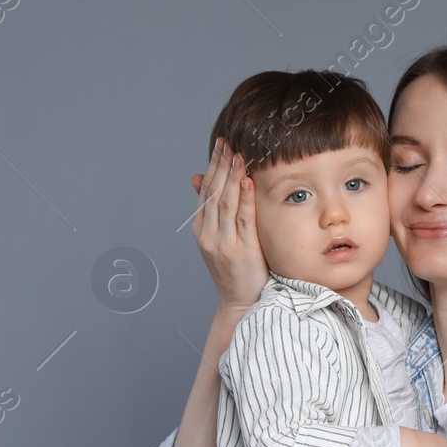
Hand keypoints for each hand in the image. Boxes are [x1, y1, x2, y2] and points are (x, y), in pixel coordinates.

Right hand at [190, 138, 268, 314]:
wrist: (240, 303)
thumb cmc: (236, 270)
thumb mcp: (219, 238)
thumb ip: (213, 210)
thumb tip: (199, 178)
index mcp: (202, 230)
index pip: (206, 192)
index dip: (213, 167)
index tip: (221, 146)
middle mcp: (209, 235)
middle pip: (214, 194)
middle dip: (221, 166)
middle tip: (228, 143)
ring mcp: (224, 243)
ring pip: (226, 203)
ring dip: (232, 177)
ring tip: (238, 155)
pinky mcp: (242, 251)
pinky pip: (243, 220)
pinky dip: (245, 199)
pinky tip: (247, 182)